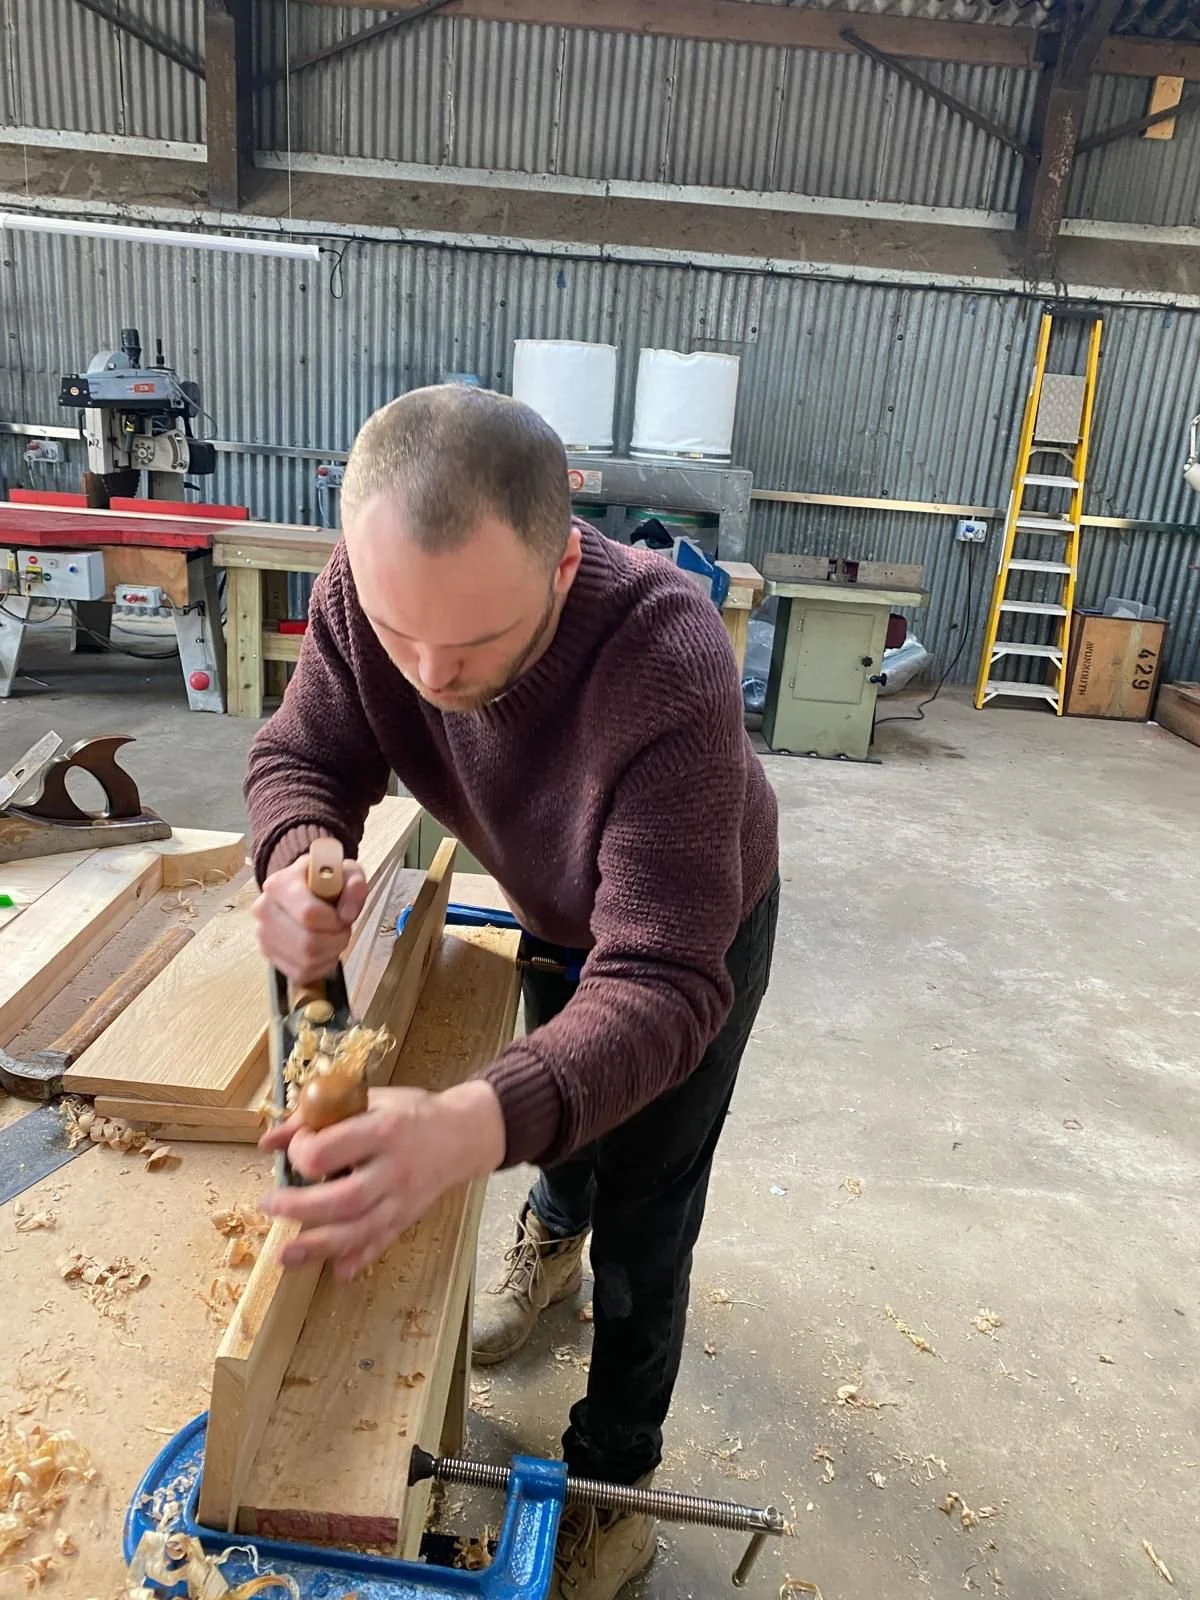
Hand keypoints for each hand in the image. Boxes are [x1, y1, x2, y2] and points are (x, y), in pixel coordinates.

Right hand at [252, 850, 367, 981]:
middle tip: (341, 929)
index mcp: (280, 883)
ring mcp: (263, 934)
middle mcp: (264, 909)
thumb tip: (347, 914)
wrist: (303, 888)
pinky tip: (323, 949)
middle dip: (336, 940)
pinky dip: (320, 966)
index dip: (334, 921)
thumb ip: (354, 885)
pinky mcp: (269, 954)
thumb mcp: (345, 872)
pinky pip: (301, 973)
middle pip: (308, 943)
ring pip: (305, 961)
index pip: (308, 914)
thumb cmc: (324, 880)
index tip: (341, 915)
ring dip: (330, 953)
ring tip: (332, 937)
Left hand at [258, 1080, 505, 1278]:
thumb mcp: (367, 1100)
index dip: (302, 1150)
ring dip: (319, 1246)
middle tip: (269, 1204)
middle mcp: (395, 1169)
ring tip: (285, 1254)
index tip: (297, 1145)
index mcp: (383, 1130)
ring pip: (360, 1230)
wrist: (463, 1134)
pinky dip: (360, 1259)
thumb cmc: (409, 1113)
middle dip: (300, 1208)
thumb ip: (317, 1116)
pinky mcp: (408, 1217)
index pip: (331, 1150)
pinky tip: (338, 1272)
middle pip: (344, 1199)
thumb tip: (268, 1142)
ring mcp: (403, 1199)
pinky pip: (382, 1243)